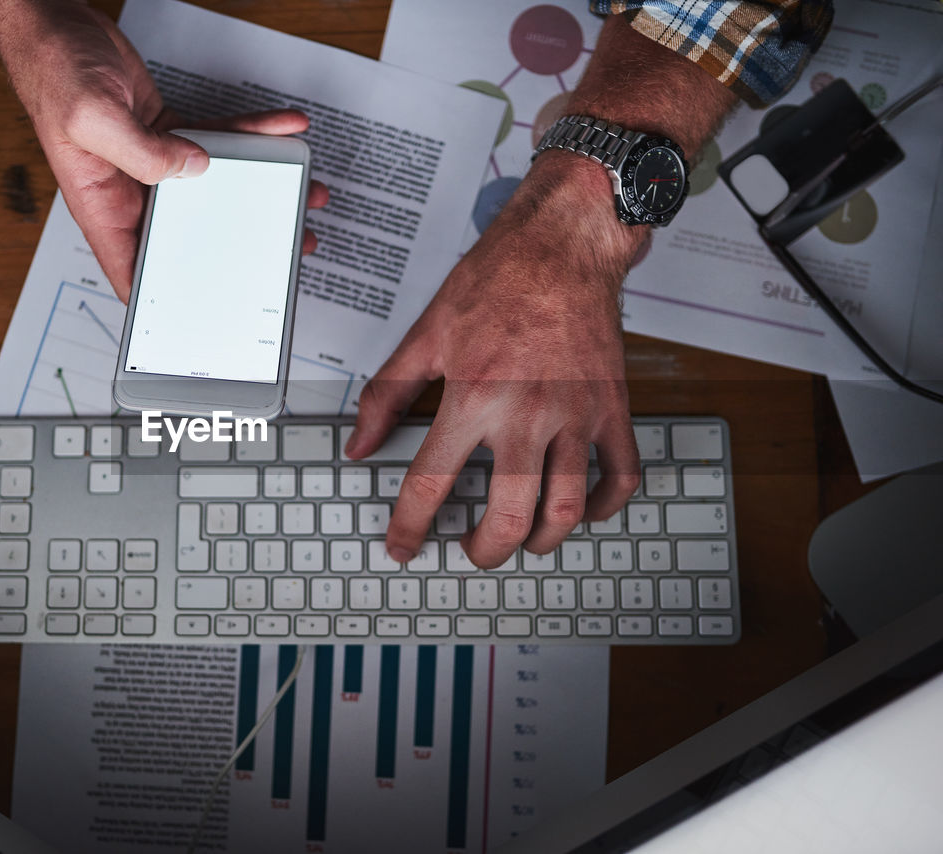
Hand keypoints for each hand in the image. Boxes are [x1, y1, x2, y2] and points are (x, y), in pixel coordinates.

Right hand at [0, 0, 326, 298]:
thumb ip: (142, 153)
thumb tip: (192, 169)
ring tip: (302, 191)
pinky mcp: (169, 135)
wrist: (56, 25)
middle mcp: (130, 193)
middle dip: (238, 242)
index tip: (204, 318)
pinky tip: (282, 129)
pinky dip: (252, 136)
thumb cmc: (52, 71)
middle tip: (284, 247)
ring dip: (260, 188)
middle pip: (190, 234)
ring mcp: (153, 164)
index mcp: (103, 207)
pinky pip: (218, 141)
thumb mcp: (92, 118)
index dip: (165, 301)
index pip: (134, 271)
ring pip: (215, 188)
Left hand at [344, 153, 642, 567]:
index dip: (409, 528)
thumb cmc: (497, 281)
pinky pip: (619, 477)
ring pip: (565, 510)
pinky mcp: (611, 409)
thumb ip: (388, 395)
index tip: (402, 546)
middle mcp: (525, 414)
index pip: (430, 485)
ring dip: (540, 541)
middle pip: (506, 516)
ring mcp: (575, 416)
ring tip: (521, 539)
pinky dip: (602, 508)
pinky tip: (580, 510)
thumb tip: (359, 444)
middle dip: (483, 551)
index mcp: (472, 397)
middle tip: (470, 549)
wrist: (563, 244)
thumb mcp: (426, 334)